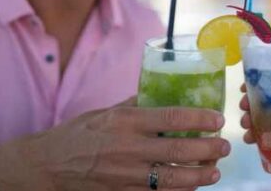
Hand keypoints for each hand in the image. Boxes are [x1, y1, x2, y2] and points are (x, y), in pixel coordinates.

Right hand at [0, 97, 227, 190]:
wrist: (46, 166)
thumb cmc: (80, 133)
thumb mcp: (108, 111)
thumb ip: (138, 104)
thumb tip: (168, 90)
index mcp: (126, 122)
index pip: (171, 117)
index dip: (200, 119)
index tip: (218, 119)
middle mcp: (127, 148)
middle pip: (177, 150)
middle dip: (207, 149)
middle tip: (225, 147)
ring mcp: (124, 175)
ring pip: (170, 179)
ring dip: (198, 176)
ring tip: (215, 172)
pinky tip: (191, 187)